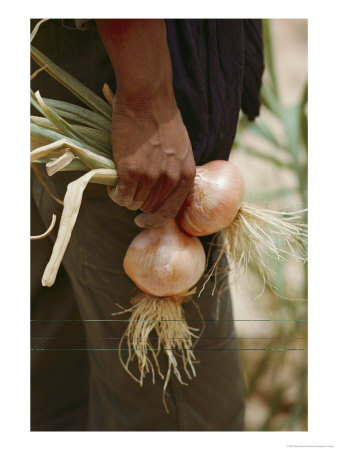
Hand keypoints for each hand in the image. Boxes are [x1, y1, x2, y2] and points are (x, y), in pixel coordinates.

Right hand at [108, 89, 195, 227]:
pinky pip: (121, 195)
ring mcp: (152, 177)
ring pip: (133, 203)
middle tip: (128, 188)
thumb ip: (176, 171)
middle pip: (149, 208)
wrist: (147, 97)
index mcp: (187, 175)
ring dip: (124, 196)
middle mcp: (172, 180)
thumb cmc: (162, 118)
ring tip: (120, 180)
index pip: (170, 211)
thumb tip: (162, 191)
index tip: (142, 220)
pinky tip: (112, 183)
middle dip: (137, 201)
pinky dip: (115, 193)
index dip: (154, 220)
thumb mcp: (181, 149)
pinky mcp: (132, 172)